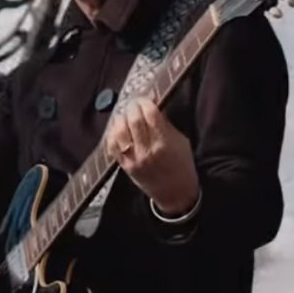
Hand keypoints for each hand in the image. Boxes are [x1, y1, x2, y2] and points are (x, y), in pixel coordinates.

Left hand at [105, 97, 198, 215]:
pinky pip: (111, 146)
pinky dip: (112, 134)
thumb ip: (165, 124)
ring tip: (126, 115)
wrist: (176, 194)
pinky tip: (118, 129)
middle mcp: (147, 151)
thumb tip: (152, 104)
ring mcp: (133, 159)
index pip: (151, 114)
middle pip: (133, 120)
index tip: (147, 98)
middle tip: (135, 104)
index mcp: (164, 143)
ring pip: (119, 131)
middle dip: (133, 107)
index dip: (146, 102)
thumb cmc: (181, 165)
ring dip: (121, 119)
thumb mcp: (181, 141)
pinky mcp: (124, 166)